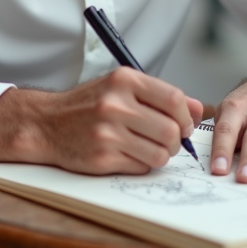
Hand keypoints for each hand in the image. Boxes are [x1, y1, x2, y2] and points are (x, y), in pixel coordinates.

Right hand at [0, 68, 202, 174]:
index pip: (175, 100)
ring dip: (161, 155)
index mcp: (124, 80)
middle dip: (176, 141)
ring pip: (160, 153)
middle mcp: (115, 104)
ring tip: (149, 148)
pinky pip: (141, 167)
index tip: (184, 124)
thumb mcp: (122, 89)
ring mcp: (107, 132)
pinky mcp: (102, 157)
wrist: (46, 123)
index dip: (187, 116)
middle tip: (168, 141)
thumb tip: (200, 108)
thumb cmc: (88, 105)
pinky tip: (129, 154)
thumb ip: (161, 96)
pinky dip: (142, 164)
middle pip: (171, 130)